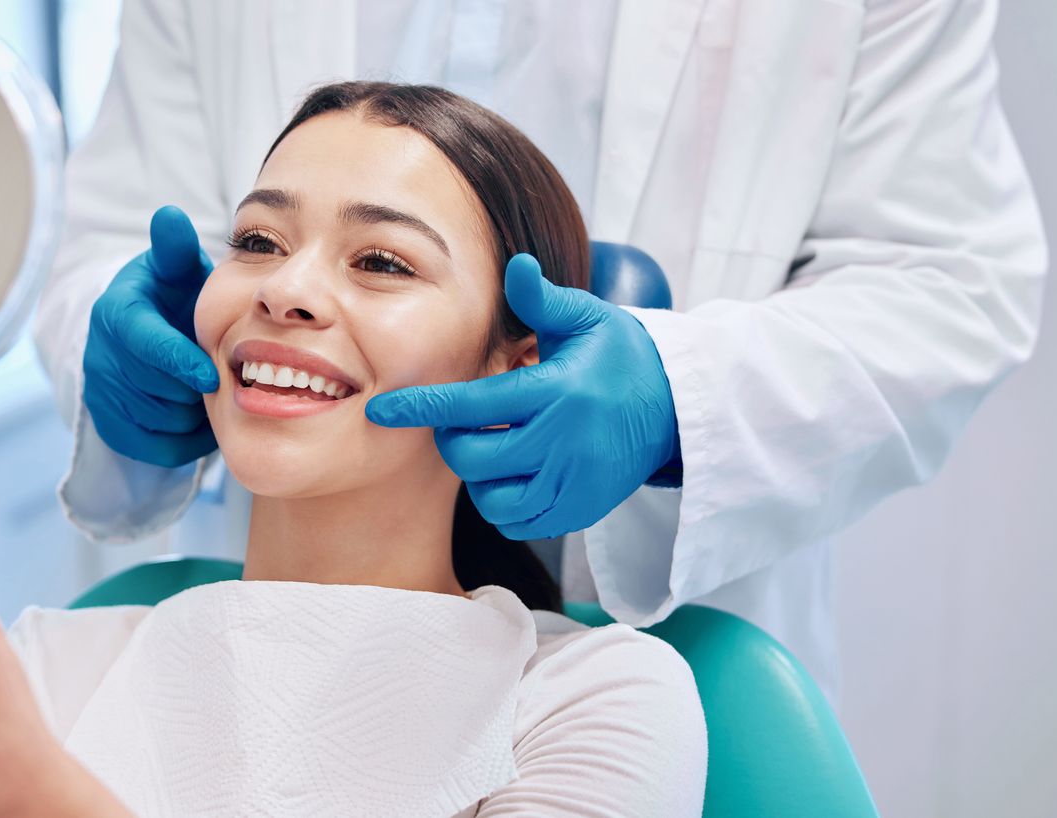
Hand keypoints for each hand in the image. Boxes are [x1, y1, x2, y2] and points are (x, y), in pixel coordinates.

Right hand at [84, 205, 218, 467]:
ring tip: (208, 392)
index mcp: (116, 314)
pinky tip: (198, 416)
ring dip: (193, 413)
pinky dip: (185, 440)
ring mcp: (101, 393)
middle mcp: (100, 355)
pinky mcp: (109, 426)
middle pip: (157, 389)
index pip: (144, 345)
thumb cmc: (172, 298)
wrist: (146, 335)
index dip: (179, 362)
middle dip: (194, 387)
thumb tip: (170, 215)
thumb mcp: (175, 270)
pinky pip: (155, 448)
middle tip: (221, 377)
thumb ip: (176, 248)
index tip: (211, 376)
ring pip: (160, 421)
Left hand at [365, 254, 680, 539]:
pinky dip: (503, 503)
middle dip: (453, 440)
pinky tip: (514, 473)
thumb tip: (516, 265)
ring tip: (495, 446)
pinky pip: (519, 521)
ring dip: (479, 474)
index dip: (421, 409)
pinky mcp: (580, 511)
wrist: (676, 408)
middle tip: (465, 422)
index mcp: (556, 392)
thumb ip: (542, 300)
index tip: (381, 410)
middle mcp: (563, 443)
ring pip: (491, 497)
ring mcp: (572, 483)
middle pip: (472, 457)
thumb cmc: (620, 356)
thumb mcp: (587, 319)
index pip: (472, 405)